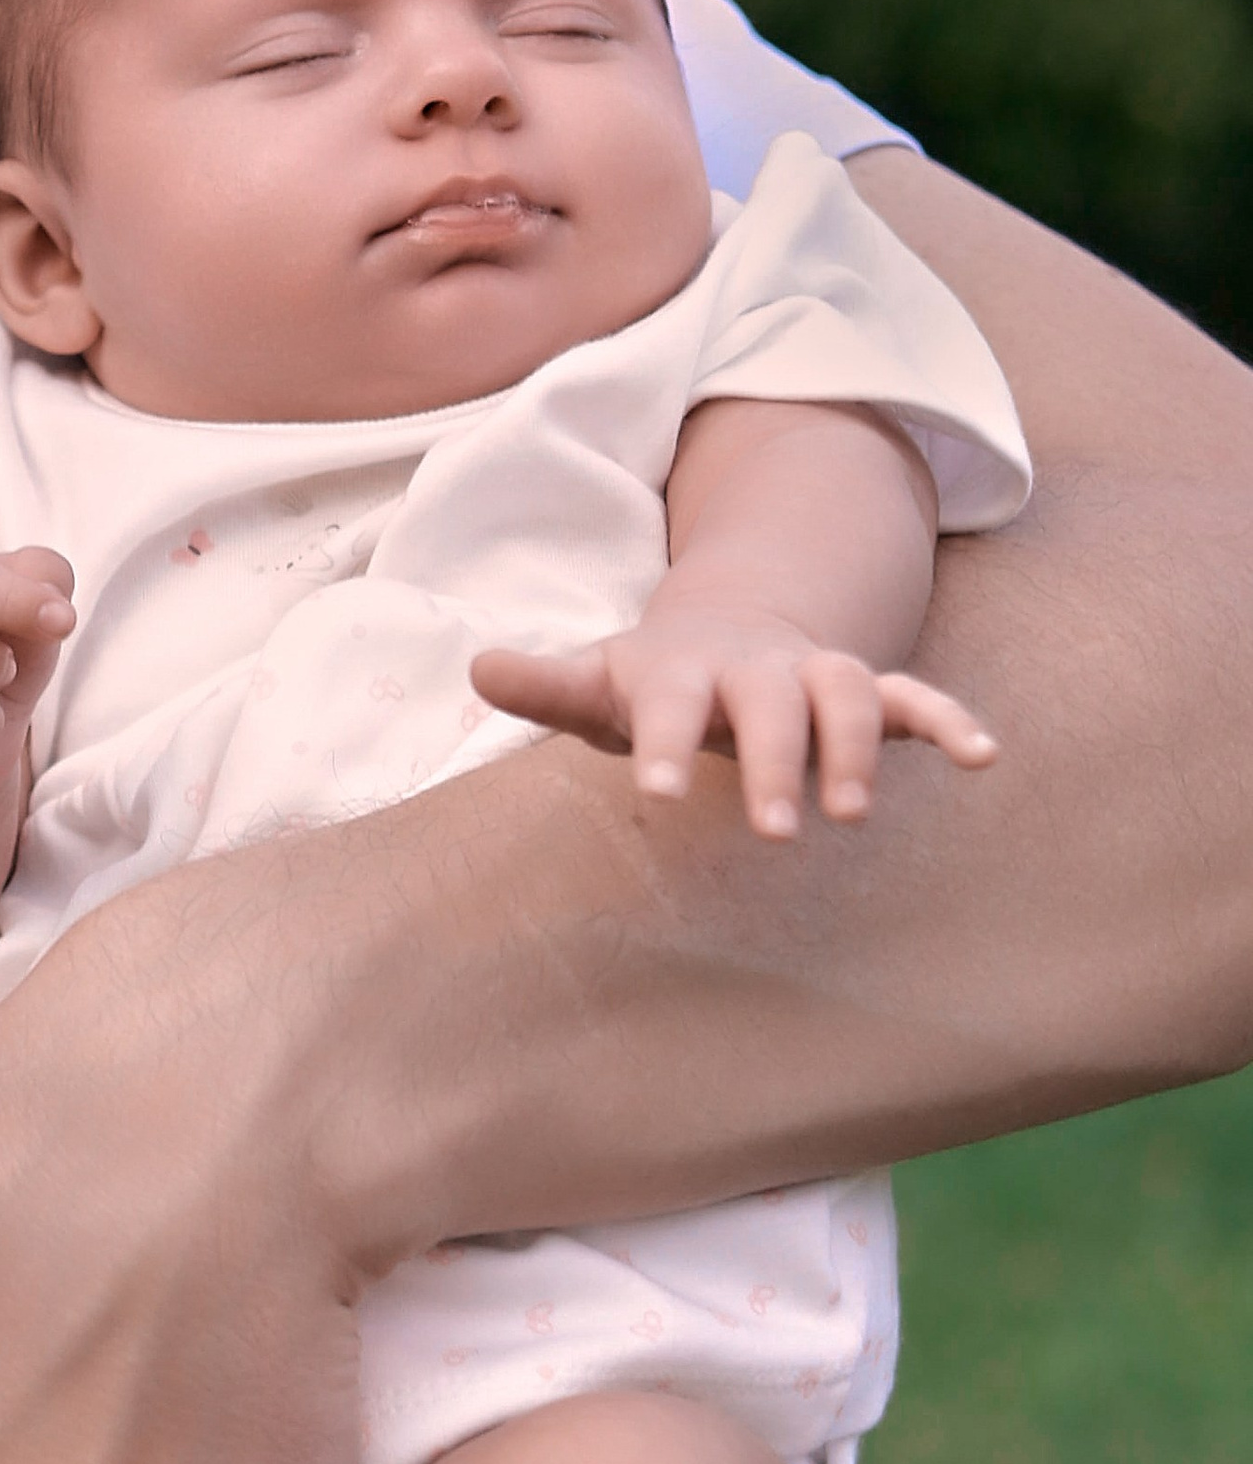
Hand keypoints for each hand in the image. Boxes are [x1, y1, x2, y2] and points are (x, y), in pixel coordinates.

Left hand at [470, 607, 997, 838]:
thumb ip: (546, 684)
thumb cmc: (654, 680)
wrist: (729, 631)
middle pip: (772, 704)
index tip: (661, 795)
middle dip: (776, 762)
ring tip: (855, 814)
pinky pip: (913, 696)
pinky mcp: (865, 690)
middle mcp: (756, 668)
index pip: (673, 704)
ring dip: (855, 750)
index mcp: (683, 669)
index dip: (666, 743)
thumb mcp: (599, 682)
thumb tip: (478, 667)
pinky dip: (950, 720)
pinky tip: (985, 755)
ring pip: (849, 694)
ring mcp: (813, 675)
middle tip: (774, 832)